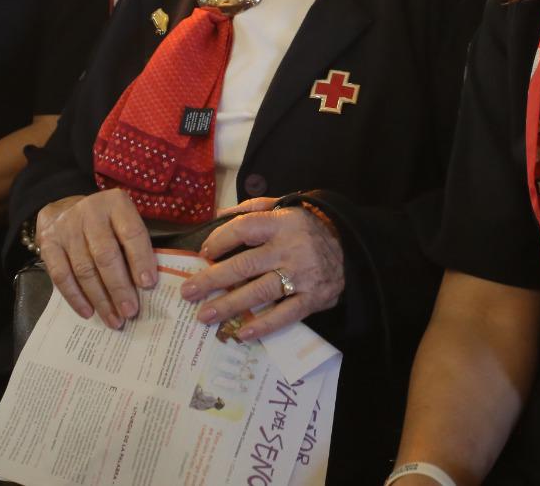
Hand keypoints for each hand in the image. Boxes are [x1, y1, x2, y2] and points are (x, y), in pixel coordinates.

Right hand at [36, 191, 157, 328]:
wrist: (63, 208)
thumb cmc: (105, 222)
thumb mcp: (123, 221)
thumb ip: (134, 245)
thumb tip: (146, 286)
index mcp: (116, 204)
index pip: (131, 233)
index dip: (141, 259)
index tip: (148, 284)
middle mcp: (89, 212)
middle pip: (106, 255)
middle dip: (119, 287)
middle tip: (130, 311)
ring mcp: (66, 228)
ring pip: (84, 269)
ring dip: (100, 298)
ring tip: (113, 319)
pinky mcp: (48, 244)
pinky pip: (61, 276)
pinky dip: (75, 297)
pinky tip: (88, 312)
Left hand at [179, 204, 343, 340]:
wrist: (351, 248)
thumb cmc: (307, 228)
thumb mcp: (285, 207)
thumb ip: (253, 209)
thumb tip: (218, 215)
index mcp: (281, 224)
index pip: (244, 229)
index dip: (220, 240)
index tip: (204, 253)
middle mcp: (290, 249)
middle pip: (244, 265)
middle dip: (212, 280)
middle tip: (188, 292)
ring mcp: (301, 276)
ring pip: (259, 292)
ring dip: (229, 305)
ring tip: (204, 315)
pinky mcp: (312, 299)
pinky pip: (285, 315)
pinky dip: (263, 325)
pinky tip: (241, 333)